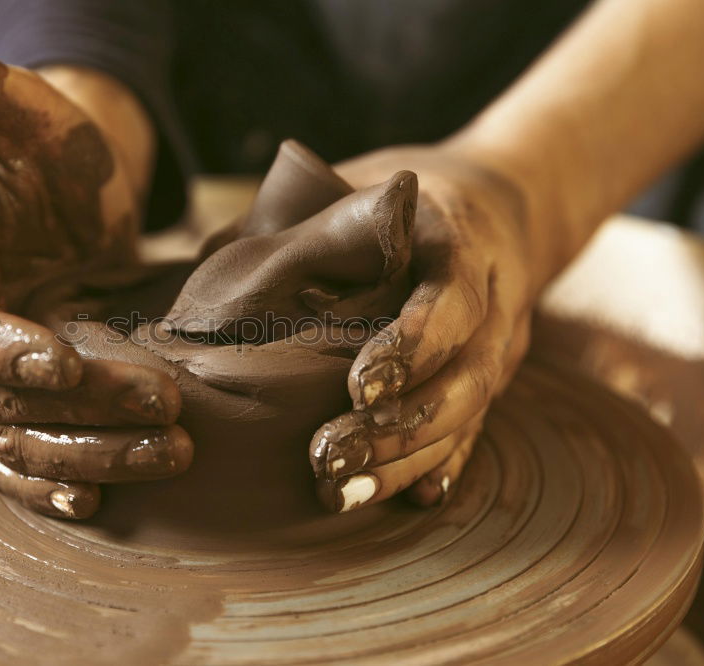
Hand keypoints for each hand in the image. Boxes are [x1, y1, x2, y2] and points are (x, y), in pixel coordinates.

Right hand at [0, 0, 191, 518]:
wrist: (69, 204)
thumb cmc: (47, 153)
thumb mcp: (17, 113)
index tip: (63, 362)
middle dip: (80, 406)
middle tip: (166, 407)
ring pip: (17, 438)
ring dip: (90, 453)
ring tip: (171, 453)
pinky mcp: (12, 406)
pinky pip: (21, 460)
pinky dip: (56, 483)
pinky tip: (101, 498)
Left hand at [311, 144, 533, 510]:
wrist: (496, 203)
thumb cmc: (401, 197)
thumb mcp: (356, 186)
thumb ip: (293, 226)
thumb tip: (206, 272)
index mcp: (458, 240)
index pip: (452, 297)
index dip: (414, 344)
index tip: (359, 386)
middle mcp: (492, 299)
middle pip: (468, 374)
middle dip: (400, 426)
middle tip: (328, 456)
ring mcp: (497, 346)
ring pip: (470, 413)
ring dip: (407, 459)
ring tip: (340, 490)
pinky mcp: (488, 380)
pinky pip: (474, 431)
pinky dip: (440, 465)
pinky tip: (410, 500)